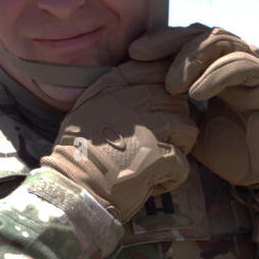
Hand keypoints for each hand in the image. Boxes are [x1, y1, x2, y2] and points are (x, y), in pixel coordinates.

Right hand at [39, 59, 198, 222]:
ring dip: (182, 147)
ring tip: (166, 161)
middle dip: (178, 120)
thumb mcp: (85, 112)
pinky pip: (183, 161)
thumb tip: (136, 89)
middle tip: (167, 140)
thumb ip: (111, 96)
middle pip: (176, 100)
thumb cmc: (75, 154)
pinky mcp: (157, 157)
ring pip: (187, 127)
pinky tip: (158, 183)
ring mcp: (146, 128)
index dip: (168, 89)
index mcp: (113, 88)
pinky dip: (175, 176)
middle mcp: (131, 102)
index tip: (163, 107)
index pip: (156, 71)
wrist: (71, 188)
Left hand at [128, 24, 258, 188]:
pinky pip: (242, 65)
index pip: (187, 41)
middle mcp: (238, 60)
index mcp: (219, 68)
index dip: (160, 43)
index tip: (131, 55)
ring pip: (221, 41)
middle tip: (139, 55)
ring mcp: (256, 67)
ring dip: (191, 59)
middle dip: (167, 41)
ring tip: (171, 85)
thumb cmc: (237, 152)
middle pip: (200, 33)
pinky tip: (196, 92)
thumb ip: (176, 109)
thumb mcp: (196, 129)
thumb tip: (142, 97)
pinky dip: (216, 75)